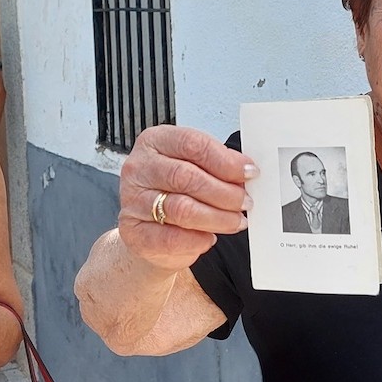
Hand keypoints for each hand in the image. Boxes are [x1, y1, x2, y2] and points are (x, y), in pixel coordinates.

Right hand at [118, 125, 255, 272]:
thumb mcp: (194, 168)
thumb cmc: (175, 194)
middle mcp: (139, 168)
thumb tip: (245, 171)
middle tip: (245, 202)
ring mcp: (132, 200)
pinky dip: (198, 239)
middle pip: (186, 176)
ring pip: (181, 208)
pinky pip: (172, 238)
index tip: (248, 173)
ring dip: (217, 217)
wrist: (150, 232)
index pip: (192, 144)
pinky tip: (209, 237)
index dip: (225, 161)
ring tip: (235, 221)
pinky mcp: (134, 232)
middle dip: (224, 192)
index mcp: (154, 142)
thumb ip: (217, 166)